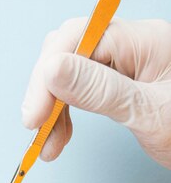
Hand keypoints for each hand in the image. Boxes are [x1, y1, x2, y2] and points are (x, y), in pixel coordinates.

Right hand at [21, 18, 170, 168]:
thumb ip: (99, 89)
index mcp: (142, 40)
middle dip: (46, 92)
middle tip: (37, 129)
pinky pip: (79, 87)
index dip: (47, 76)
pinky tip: (59, 135)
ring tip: (48, 142)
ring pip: (67, 72)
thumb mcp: (148, 112)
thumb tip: (51, 69)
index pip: (76, 40)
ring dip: (51, 107)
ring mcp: (124, 62)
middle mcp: (130, 44)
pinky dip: (63, 112)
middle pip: (67, 52)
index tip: (34, 116)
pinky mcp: (119, 81)